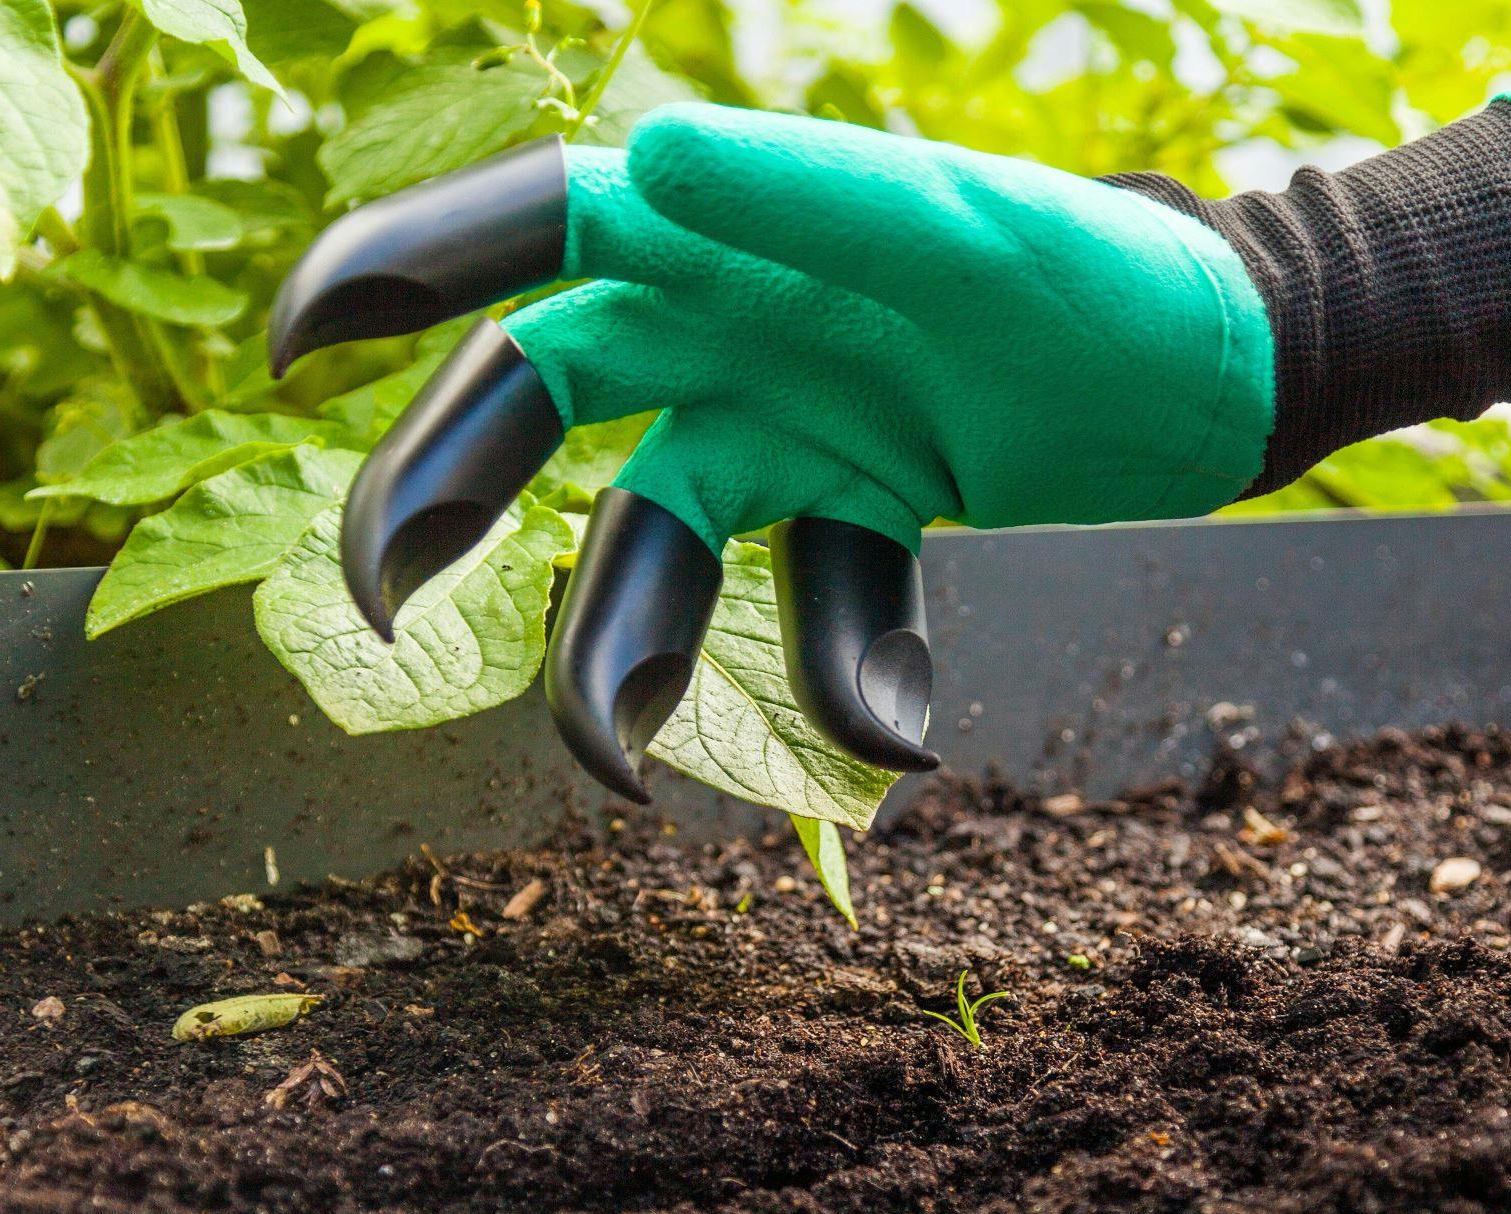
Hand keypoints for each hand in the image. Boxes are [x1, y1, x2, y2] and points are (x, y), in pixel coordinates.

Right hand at [269, 106, 1274, 797]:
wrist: (1217, 377)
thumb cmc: (1100, 273)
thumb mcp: (967, 231)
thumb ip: (817, 199)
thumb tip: (651, 153)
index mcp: (731, 233)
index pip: (537, 228)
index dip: (400, 267)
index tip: (293, 348)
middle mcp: (733, 332)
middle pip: (540, 401)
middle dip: (443, 490)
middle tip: (387, 602)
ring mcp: (791, 432)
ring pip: (652, 541)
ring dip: (617, 650)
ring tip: (620, 764)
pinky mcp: (858, 514)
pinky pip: (809, 614)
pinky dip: (840, 680)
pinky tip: (901, 731)